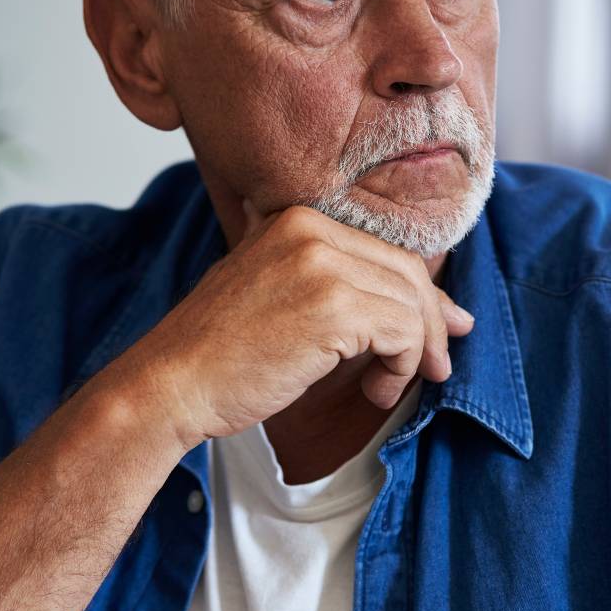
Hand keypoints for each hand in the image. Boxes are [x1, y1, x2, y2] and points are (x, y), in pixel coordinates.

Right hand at [100, 200, 474, 450]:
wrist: (172, 383)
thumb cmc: (219, 353)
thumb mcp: (272, 290)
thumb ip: (328, 280)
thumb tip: (408, 297)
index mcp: (297, 219)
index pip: (384, 250)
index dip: (420, 294)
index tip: (437, 329)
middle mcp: (312, 230)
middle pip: (406, 272)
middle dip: (432, 323)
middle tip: (436, 365)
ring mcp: (323, 265)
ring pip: (411, 304)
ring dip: (413, 354)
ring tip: (385, 387)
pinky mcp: (334, 308)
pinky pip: (404, 332)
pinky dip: (401, 367)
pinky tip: (374, 391)